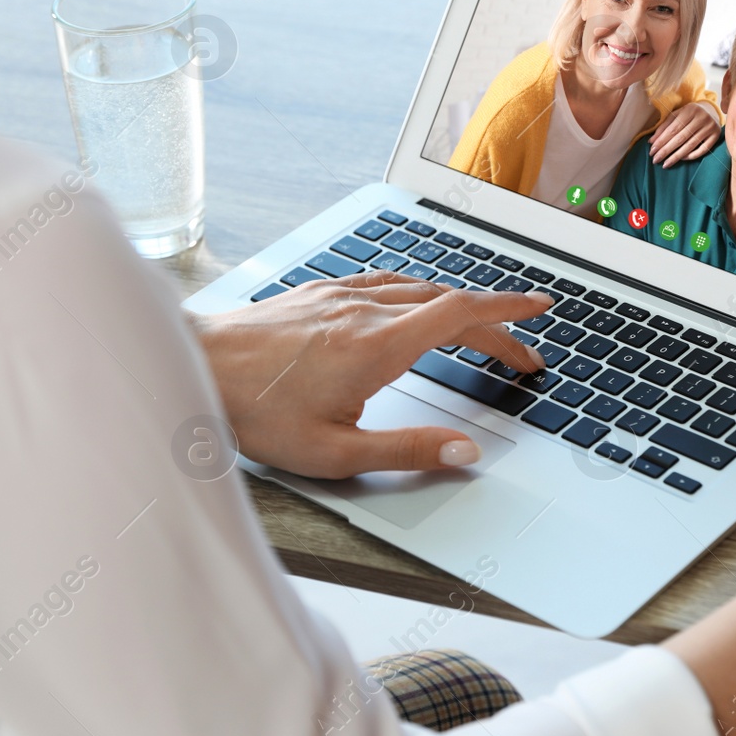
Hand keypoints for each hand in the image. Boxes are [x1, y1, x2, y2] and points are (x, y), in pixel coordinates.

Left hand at [189, 270, 551, 478]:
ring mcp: (338, 295)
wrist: (194, 366)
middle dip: (492, 323)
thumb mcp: (334, 453)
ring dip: (455, 306)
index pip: (461, 314)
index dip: (509, 312)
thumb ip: (406, 452)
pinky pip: (382, 282)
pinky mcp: (317, 292)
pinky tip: (411, 305)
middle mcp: (363, 309)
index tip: (541, 308)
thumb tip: (466, 451)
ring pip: (416, 288)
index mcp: (377, 345)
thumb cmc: (254, 413)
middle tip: (518, 352)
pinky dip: (416, 293)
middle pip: (447, 302)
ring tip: (475, 331)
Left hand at [648, 102, 720, 166]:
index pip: (673, 129)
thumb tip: (651, 141)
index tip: (652, 151)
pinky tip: (682, 159)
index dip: (661, 141)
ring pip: (690, 145)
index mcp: (689, 110)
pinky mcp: (716, 136)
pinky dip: (691, 156)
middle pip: (680, 138)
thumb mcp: (677, 114)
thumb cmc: (689, 114)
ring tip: (666, 164)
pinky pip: (703, 149)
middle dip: (666, 150)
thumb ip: (664, 126)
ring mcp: (710, 127)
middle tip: (656, 160)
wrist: (710, 110)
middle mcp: (701, 118)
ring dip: (676, 156)